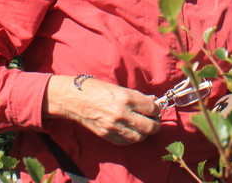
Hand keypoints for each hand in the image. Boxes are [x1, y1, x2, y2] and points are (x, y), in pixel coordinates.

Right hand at [45, 75, 160, 144]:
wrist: (74, 98)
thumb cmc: (96, 88)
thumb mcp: (119, 88)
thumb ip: (137, 97)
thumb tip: (152, 101)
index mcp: (126, 98)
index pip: (152, 109)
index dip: (157, 109)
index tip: (156, 109)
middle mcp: (122, 114)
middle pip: (149, 127)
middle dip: (156, 124)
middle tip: (155, 121)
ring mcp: (114, 127)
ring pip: (139, 137)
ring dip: (145, 133)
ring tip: (144, 127)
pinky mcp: (107, 135)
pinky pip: (126, 142)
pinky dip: (133, 138)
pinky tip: (133, 132)